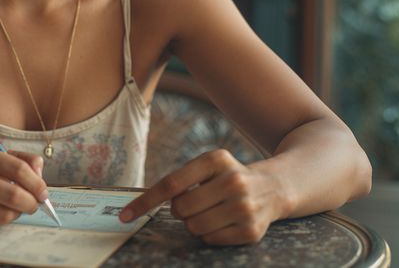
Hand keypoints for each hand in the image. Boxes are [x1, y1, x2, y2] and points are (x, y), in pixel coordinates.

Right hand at [0, 145, 48, 229]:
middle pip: (14, 196)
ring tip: (14, 209)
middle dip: (31, 204)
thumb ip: (17, 160)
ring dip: (16, 214)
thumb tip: (40, 174)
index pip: (19, 170)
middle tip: (34, 205)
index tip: (43, 193)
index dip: (37, 184)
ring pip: (3, 215)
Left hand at [119, 149, 285, 244]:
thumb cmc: (227, 177)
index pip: (171, 184)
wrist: (274, 188)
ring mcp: (244, 207)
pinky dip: (210, 234)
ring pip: (193, 227)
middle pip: (181, 209)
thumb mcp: (208, 166)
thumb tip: (145, 203)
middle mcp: (233, 180)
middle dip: (181, 210)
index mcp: (217, 159)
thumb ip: (181, 180)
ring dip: (195, 223)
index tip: (125, 215)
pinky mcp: (251, 231)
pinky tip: (224, 221)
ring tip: (212, 211)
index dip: (145, 202)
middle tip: (196, 202)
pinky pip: (209, 240)